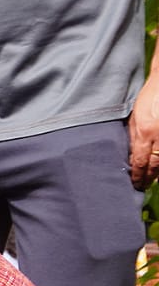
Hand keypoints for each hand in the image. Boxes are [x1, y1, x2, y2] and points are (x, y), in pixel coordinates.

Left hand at [129, 73, 158, 189]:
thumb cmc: (148, 99)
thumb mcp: (135, 118)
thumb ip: (134, 137)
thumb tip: (132, 156)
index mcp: (145, 131)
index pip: (140, 160)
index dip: (137, 174)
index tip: (134, 182)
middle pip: (154, 164)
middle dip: (148, 177)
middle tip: (142, 187)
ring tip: (153, 182)